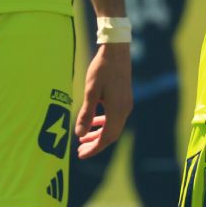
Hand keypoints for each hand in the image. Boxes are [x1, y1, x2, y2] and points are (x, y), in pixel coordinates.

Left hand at [75, 42, 131, 157]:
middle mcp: (124, 111)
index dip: (94, 148)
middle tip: (80, 150)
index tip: (81, 155)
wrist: (116, 51)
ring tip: (83, 138)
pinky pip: (114, 117)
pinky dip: (104, 123)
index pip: (106, 138)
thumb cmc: (101, 69)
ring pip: (113, 127)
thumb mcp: (90, 91)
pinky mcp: (124, 98)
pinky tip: (94, 122)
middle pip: (111, 135)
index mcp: (117, 111)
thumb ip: (86, 114)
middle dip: (95, 144)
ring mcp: (126, 105)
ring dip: (99, 134)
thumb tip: (79, 134)